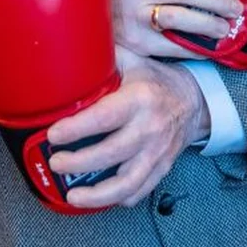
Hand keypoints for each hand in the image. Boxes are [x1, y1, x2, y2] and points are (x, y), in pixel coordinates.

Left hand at [46, 47, 210, 208]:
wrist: (192, 100)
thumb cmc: (156, 80)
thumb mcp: (132, 61)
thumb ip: (103, 57)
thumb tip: (69, 47)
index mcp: (139, 99)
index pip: (104, 117)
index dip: (77, 129)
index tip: (54, 134)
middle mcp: (149, 128)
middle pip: (111, 153)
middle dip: (79, 162)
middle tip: (56, 162)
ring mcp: (157, 152)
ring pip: (127, 182)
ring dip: (97, 194)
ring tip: (73, 195)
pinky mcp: (162, 168)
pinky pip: (139, 190)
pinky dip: (118, 198)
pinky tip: (100, 197)